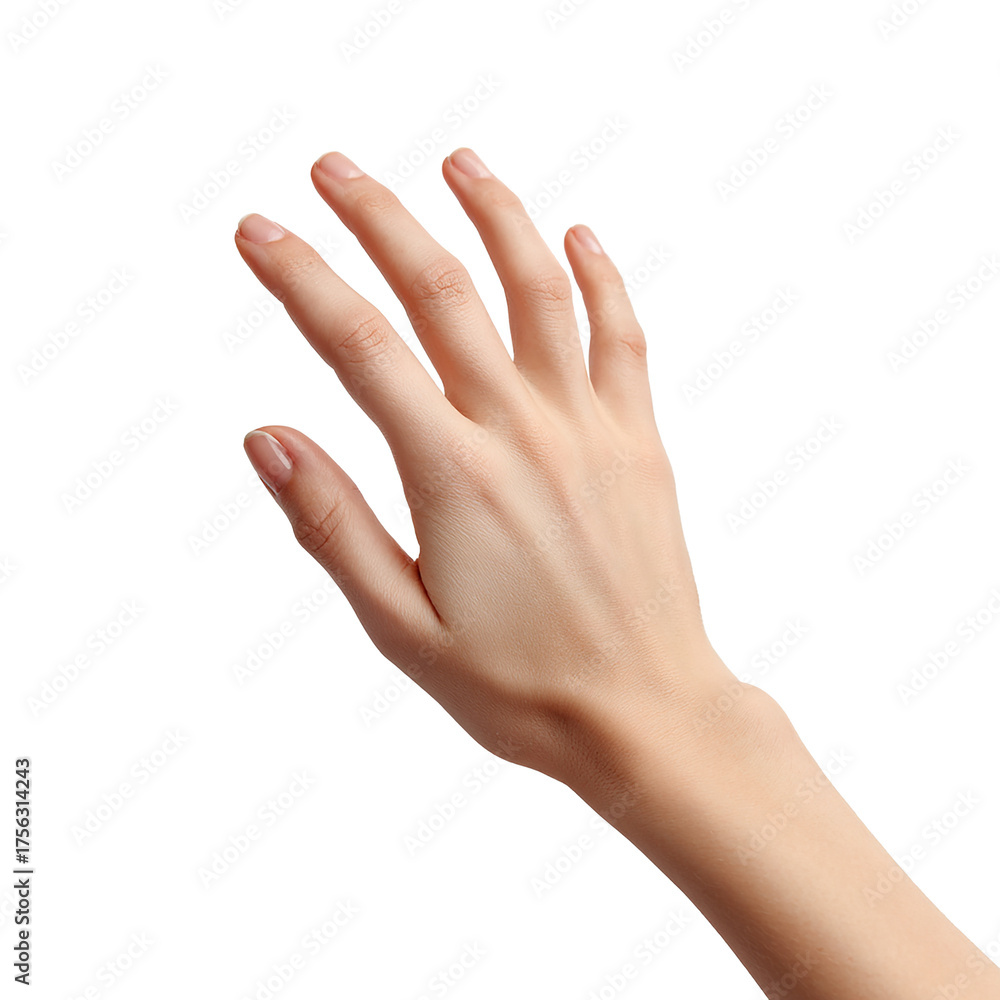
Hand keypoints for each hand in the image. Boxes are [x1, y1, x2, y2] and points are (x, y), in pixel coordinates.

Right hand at [235, 148, 742, 783]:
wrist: (644, 712)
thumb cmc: (519, 686)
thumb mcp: (403, 627)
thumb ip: (334, 526)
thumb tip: (268, 439)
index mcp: (454, 477)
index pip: (361, 350)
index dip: (303, 281)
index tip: (261, 233)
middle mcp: (523, 432)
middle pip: (443, 293)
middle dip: (381, 220)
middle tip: (334, 169)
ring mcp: (590, 429)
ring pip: (540, 290)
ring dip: (496, 216)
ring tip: (459, 163)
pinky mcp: (638, 442)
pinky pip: (622, 338)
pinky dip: (601, 278)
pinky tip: (578, 236)